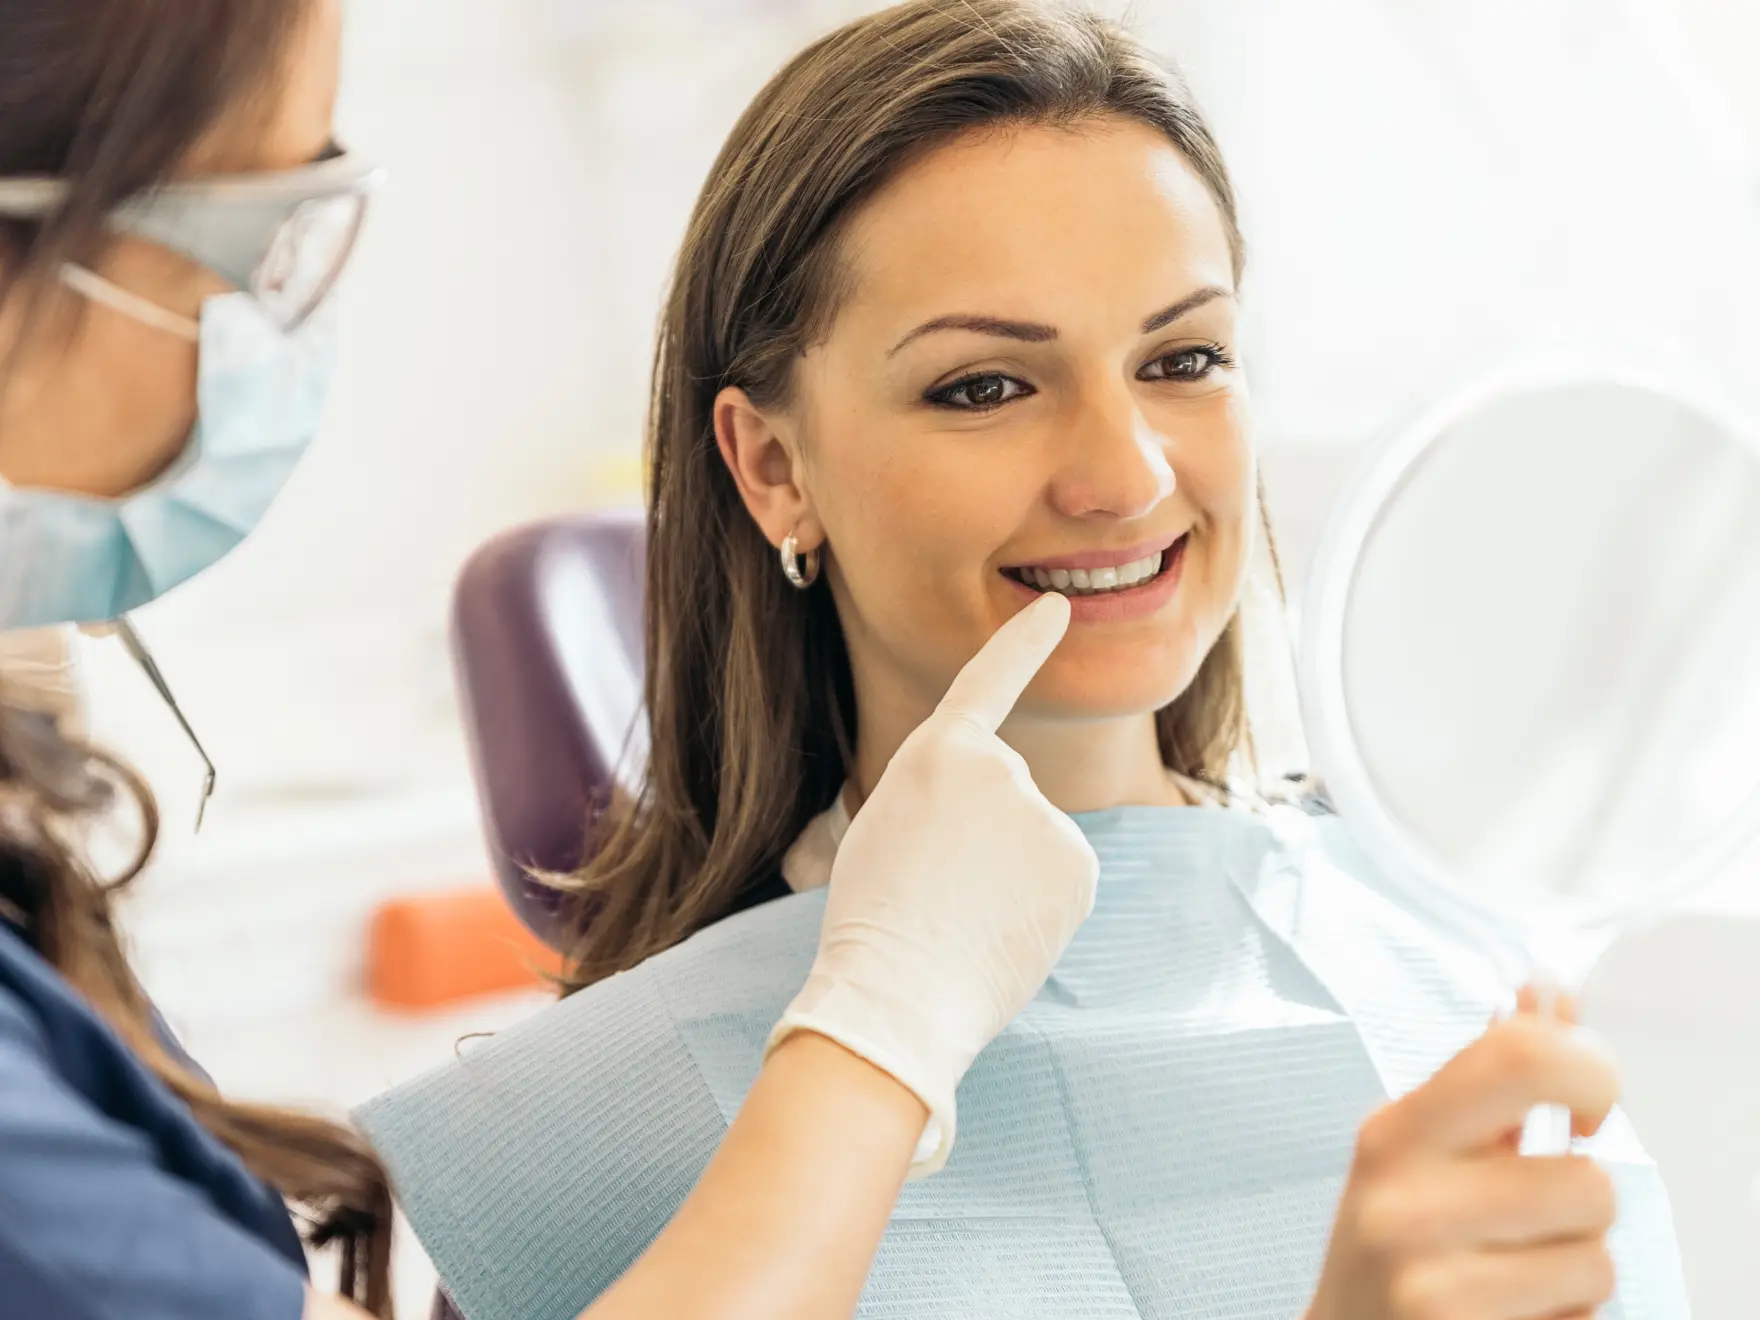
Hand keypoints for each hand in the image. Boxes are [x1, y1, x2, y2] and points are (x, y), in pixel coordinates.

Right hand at [766, 592, 1098, 1175]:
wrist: (896, 992)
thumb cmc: (873, 920)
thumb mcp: (887, 828)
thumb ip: (947, 803)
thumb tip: (1007, 830)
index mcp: (937, 750)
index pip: (987, 682)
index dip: (1022, 643)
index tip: (1059, 610)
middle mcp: (1002, 767)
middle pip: (1007, 798)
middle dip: (986, 841)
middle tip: (938, 892)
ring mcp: (1046, 814)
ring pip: (1036, 845)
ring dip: (1011, 879)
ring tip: (963, 918)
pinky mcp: (1079, 864)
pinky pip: (1061, 881)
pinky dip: (1039, 908)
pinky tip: (1001, 936)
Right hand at [1306, 994, 1619, 1319]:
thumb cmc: (1395, 1240)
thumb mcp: (1423, 1145)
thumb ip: (1493, 1069)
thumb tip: (1549, 988)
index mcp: (1395, 1131)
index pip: (1525, 1054)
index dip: (1592, 1072)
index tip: (1586, 1111)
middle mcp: (1401, 1201)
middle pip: (1588, 1181)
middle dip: (1580, 1206)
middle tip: (1531, 1216)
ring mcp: (1426, 1282)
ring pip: (1596, 1262)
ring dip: (1572, 1272)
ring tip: (1510, 1271)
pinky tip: (1504, 1313)